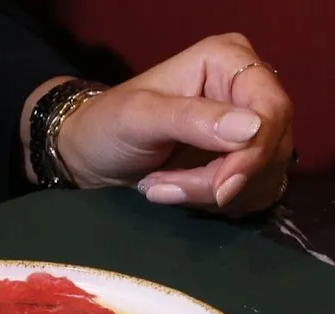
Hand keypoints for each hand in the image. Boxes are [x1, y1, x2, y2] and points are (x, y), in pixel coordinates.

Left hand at [24, 34, 293, 215]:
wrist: (89, 156)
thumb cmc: (107, 126)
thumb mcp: (139, 117)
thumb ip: (192, 119)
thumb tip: (253, 129)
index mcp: (229, 61)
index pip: (272, 111)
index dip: (253, 154)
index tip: (221, 189)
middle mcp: (247, 89)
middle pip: (270, 147)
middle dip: (221, 180)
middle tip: (164, 189)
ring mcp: (247, 127)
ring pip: (262, 175)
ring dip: (212, 195)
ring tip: (161, 188)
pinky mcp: (239, 160)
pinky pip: (252, 191)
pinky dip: (217, 204)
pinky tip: (177, 195)